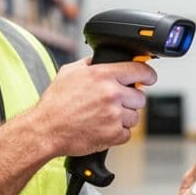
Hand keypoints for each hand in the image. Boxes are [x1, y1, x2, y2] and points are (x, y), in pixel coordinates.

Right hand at [31, 58, 157, 157]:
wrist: (46, 129)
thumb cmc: (55, 102)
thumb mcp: (69, 72)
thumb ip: (90, 64)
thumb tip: (101, 60)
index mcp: (103, 75)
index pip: (140, 71)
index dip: (148, 75)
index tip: (149, 78)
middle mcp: (112, 94)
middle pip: (140, 97)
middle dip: (130, 100)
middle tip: (115, 104)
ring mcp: (114, 115)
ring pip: (135, 117)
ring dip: (123, 118)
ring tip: (104, 118)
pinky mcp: (113, 134)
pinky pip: (127, 134)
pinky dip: (117, 134)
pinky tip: (102, 129)